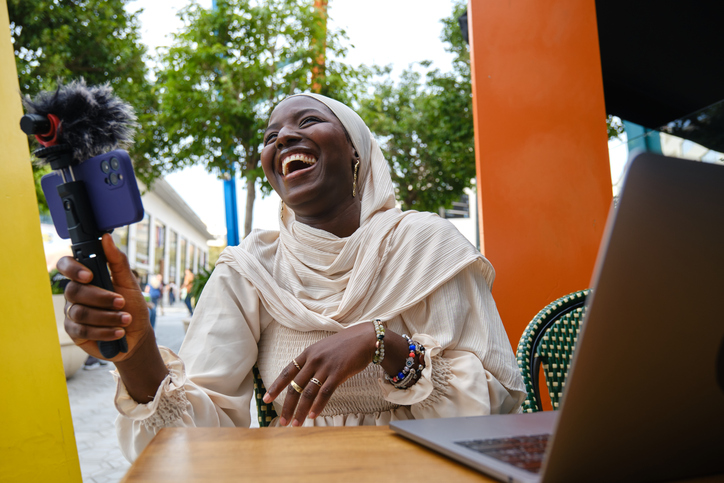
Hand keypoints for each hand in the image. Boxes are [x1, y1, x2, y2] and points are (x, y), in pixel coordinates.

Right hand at [57, 234, 152, 362]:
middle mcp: (76, 294)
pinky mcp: (75, 332)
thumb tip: (106, 238)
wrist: (137, 334)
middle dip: (101, 298)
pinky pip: (82, 330)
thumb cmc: (132, 306)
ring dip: (107, 316)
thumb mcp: (130, 283)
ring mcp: (73, 313)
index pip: (66, 265)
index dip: (73, 269)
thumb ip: (118, 261)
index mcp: (86, 277)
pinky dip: (104, 331)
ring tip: (126, 319)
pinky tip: (118, 332)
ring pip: (80, 312)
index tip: (90, 275)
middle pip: (74, 291)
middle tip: (121, 302)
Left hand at [263, 322, 377, 425]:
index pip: (287, 372)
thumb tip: (304, 380)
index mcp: (307, 353)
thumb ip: (312, 363)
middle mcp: (313, 360)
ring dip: (301, 410)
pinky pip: (325, 392)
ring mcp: (325, 367)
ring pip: (308, 392)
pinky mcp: (338, 373)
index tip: (266, 399)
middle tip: (282, 421)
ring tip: (296, 424)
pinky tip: (313, 416)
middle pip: (295, 386)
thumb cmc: (345, 345)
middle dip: (287, 406)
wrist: (365, 338)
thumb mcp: (323, 349)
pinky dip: (318, 406)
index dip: (276, 387)